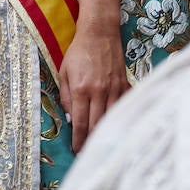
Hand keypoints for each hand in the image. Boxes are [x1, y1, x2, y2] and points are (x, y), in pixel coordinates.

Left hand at [58, 23, 128, 150]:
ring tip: (101, 146)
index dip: (78, 139)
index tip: (76, 150)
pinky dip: (119, 119)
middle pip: (97, 125)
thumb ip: (66, 96)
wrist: (100, 35)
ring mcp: (114, 90)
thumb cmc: (78, 53)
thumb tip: (70, 119)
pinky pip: (123, 108)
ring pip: (111, 119)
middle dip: (92, 142)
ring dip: (106, 134)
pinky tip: (117, 128)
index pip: (80, 122)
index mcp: (81, 89)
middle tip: (88, 154)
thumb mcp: (64, 73)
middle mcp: (99, 92)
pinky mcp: (125, 86)